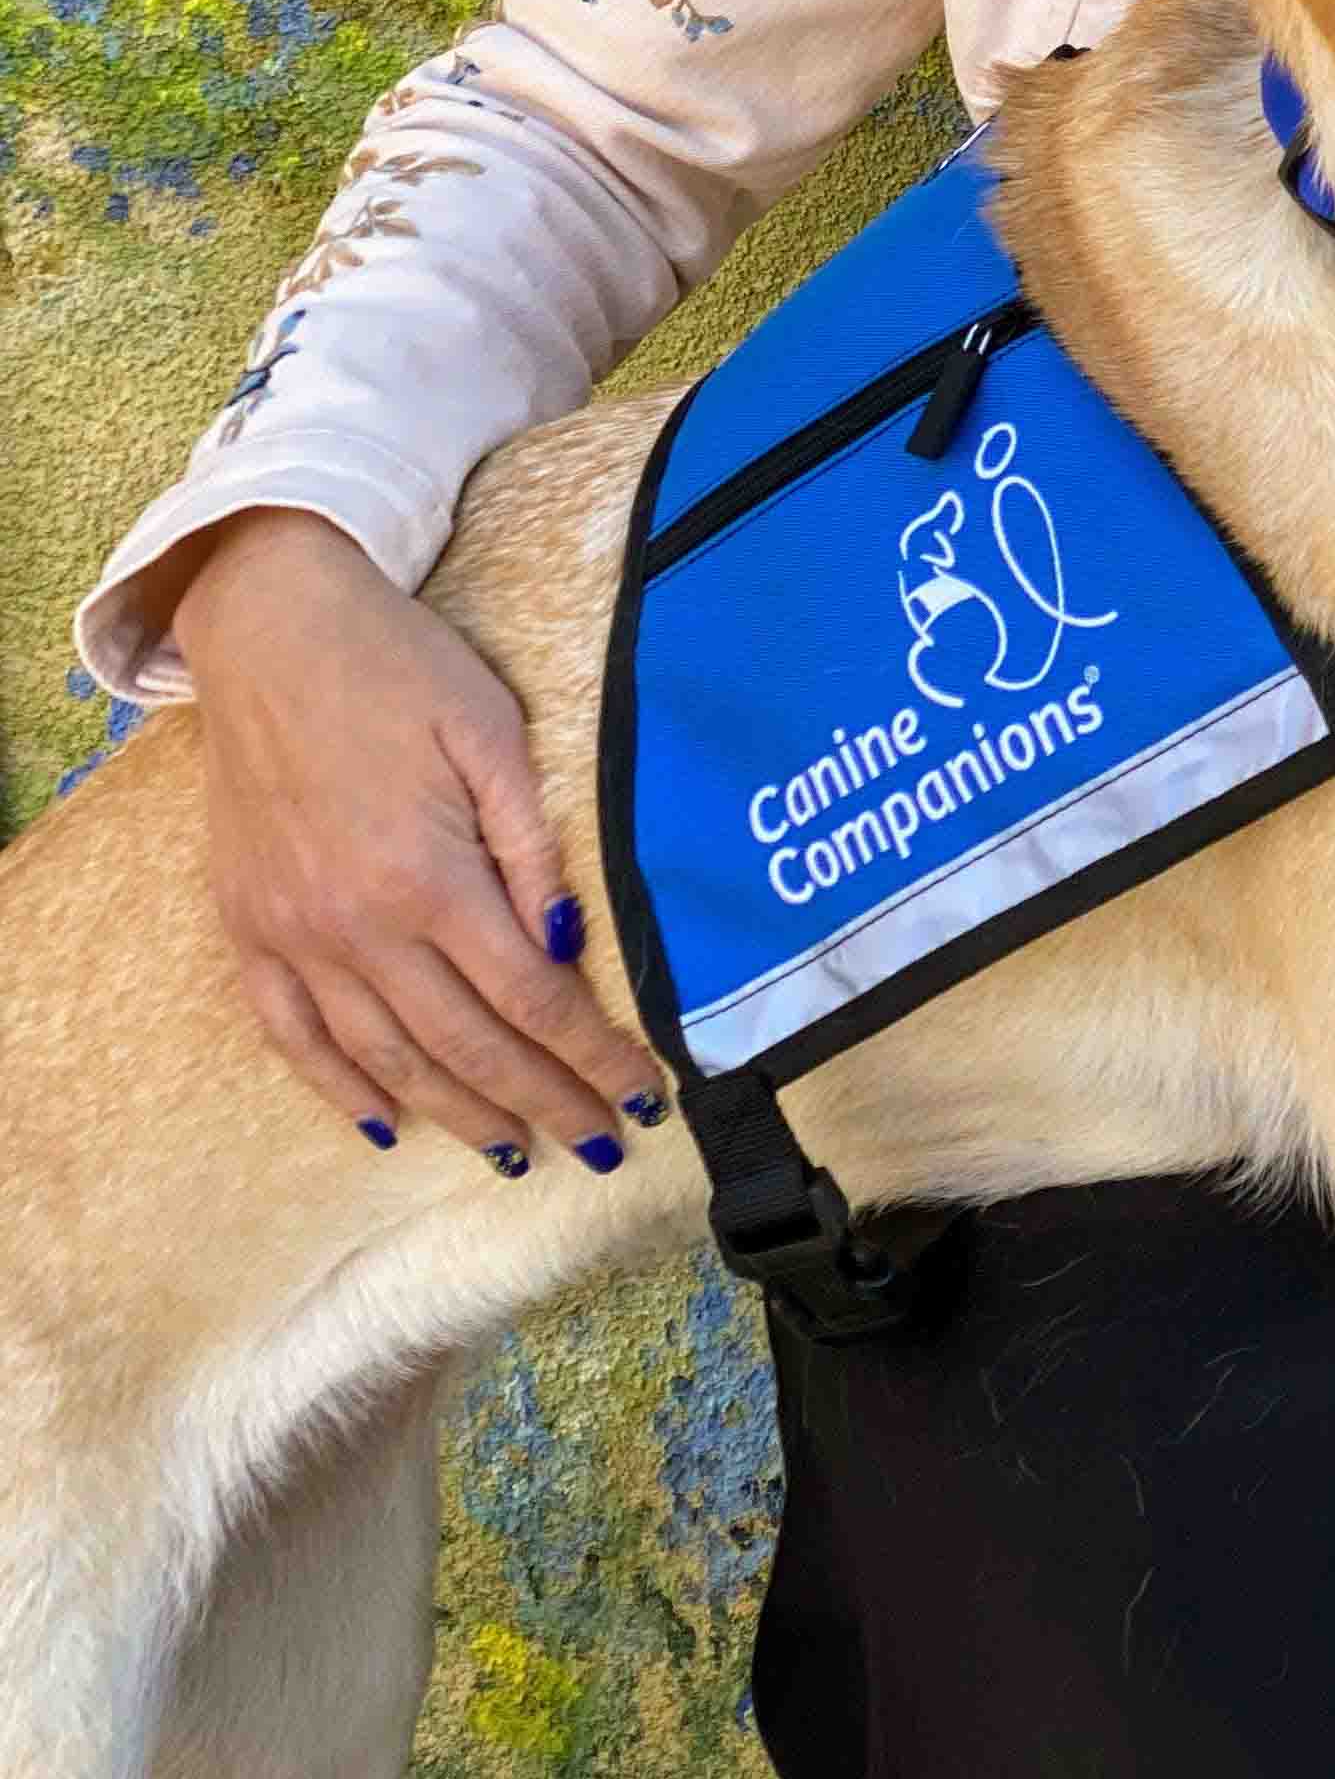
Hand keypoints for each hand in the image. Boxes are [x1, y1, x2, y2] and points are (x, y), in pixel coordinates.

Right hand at [171, 508, 663, 1175]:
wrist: (270, 628)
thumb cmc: (397, 667)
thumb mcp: (491, 732)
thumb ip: (531, 845)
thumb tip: (569, 942)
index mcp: (427, 876)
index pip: (531, 999)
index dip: (592, 1055)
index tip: (641, 1092)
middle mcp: (356, 925)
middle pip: (467, 1047)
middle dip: (544, 1102)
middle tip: (600, 1141)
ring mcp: (293, 936)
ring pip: (385, 1059)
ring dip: (457, 1115)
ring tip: (517, 1150)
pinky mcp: (248, 930)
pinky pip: (293, 1036)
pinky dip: (341, 1090)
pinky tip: (386, 1123)